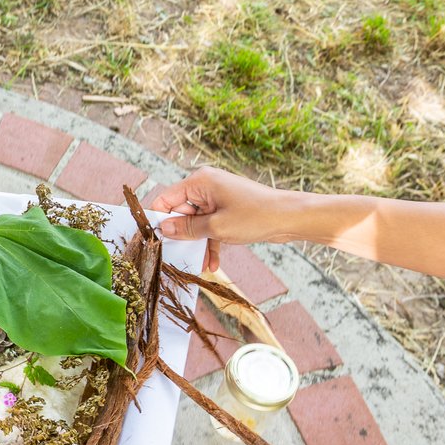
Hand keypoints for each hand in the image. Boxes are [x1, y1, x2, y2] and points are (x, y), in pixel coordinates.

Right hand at [147, 167, 299, 271]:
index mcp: (200, 181)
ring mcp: (218, 198)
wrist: (291, 218)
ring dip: (196, 243)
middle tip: (176, 256)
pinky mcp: (227, 210)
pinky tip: (212, 263)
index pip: (166, 199)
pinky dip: (210, 242)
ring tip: (198, 263)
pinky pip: (210, 226)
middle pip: (180, 212)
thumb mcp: (216, 227)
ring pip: (196, 222)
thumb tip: (163, 229)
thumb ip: (187, 229)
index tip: (153, 239)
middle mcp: (206, 186)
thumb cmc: (256, 216)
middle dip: (180, 235)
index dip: (158, 218)